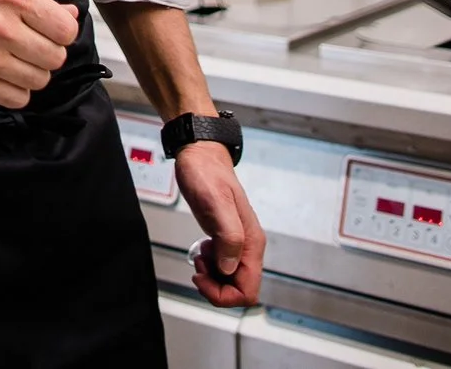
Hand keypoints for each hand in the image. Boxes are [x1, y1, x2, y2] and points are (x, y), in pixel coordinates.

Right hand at [0, 0, 78, 106]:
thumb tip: (69, 14)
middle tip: (29, 43)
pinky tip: (3, 73)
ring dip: (31, 71)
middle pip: (54, 57)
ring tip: (13, 58)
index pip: (64, 29)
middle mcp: (1, 28)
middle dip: (47, 51)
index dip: (60, 30)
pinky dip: (15, 90)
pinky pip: (15, 99)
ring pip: (38, 81)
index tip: (48, 29)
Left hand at [178, 144, 262, 307]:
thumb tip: (230, 268)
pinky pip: (224, 267)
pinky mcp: (227, 239)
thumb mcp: (215, 203)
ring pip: (232, 280)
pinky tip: (203, 249)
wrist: (201, 156)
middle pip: (241, 289)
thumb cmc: (207, 174)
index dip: (225, 294)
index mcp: (251, 241)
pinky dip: (210, 266)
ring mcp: (238, 243)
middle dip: (216, 287)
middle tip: (199, 267)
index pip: (249, 290)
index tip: (203, 278)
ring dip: (213, 277)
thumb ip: (228, 237)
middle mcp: (248, 245)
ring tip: (200, 255)